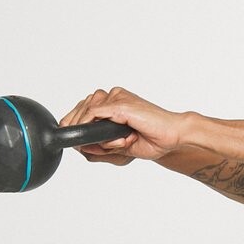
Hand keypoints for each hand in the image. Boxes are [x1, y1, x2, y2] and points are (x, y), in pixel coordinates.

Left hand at [58, 88, 187, 163]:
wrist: (173, 136)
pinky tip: (96, 137)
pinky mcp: (121, 104)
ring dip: (91, 131)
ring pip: (88, 111)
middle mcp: (115, 96)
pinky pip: (95, 113)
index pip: (86, 108)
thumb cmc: (154, 140)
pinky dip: (91, 126)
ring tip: (114, 144)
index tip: (70, 136)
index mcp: (115, 102)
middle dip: (80, 128)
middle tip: (84, 145)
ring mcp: (118, 98)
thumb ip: (102, 146)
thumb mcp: (122, 146)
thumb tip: (82, 147)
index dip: (75, 122)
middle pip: (83, 108)